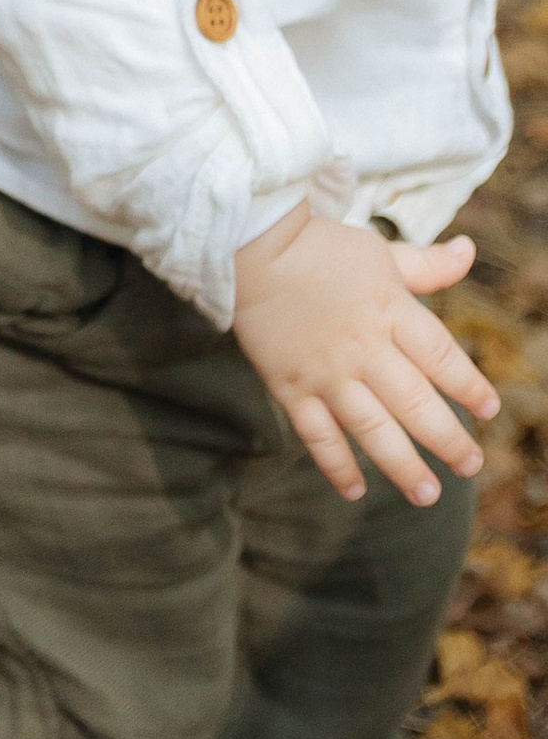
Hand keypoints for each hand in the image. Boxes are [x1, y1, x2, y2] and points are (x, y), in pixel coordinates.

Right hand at [231, 205, 498, 505]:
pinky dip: (336, 465)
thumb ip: (427, 265)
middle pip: (416, 403)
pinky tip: (355, 490)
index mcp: (391, 311)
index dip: (469, 387)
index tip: (488, 410)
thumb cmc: (320, 247)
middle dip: (448, 440)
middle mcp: (364, 348)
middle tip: (469, 465)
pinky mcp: (290, 387)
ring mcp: (326, 372)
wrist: (249, 245)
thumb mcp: (380, 252)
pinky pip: (317, 435)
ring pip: (373, 429)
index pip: (443, 357)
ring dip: (403, 466)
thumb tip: (468, 251)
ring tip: (427, 493)